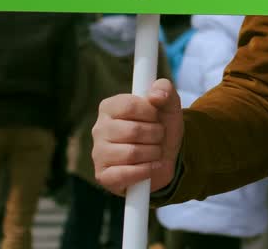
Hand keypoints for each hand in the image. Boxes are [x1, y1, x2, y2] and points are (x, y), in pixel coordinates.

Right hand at [92, 77, 183, 195]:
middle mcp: (99, 128)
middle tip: (158, 136)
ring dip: (153, 153)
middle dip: (156, 135)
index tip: (157, 117)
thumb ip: (165, 90)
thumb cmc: (162, 127)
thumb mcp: (169, 106)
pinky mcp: (103, 176)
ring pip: (131, 153)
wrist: (164, 158)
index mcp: (109, 107)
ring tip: (155, 151)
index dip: (151, 113)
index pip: (130, 105)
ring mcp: (98, 153)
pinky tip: (151, 166)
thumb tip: (155, 94)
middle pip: (133, 131)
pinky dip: (146, 171)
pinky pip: (125, 174)